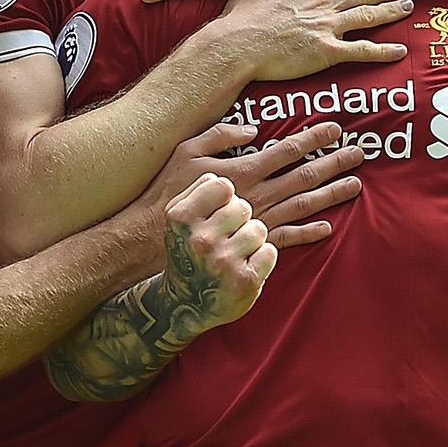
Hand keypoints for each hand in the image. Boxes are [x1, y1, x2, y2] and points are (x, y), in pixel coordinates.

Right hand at [149, 122, 363, 249]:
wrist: (151, 238)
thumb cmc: (167, 190)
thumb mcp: (187, 152)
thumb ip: (220, 137)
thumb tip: (252, 130)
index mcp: (244, 171)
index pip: (286, 150)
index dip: (313, 138)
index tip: (336, 128)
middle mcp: (257, 196)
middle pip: (304, 176)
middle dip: (333, 163)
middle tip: (360, 153)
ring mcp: (257, 222)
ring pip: (303, 205)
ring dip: (331, 194)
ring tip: (355, 184)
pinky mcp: (252, 245)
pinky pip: (287, 239)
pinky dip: (308, 233)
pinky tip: (327, 227)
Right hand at [161, 172, 275, 333]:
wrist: (183, 302)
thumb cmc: (185, 250)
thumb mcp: (177, 212)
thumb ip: (202, 182)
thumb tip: (244, 144)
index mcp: (181, 217)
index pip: (223, 186)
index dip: (225, 198)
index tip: (217, 212)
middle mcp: (200, 240)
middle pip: (243, 206)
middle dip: (239, 220)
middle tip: (223, 238)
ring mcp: (223, 262)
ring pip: (258, 228)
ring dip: (251, 240)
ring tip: (233, 253)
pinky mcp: (245, 281)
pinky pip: (270, 251)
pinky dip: (262, 258)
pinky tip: (245, 266)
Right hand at [216, 0, 415, 82]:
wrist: (235, 44)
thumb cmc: (242, 15)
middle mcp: (323, 2)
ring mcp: (327, 27)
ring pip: (368, 15)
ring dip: (392, 10)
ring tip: (410, 7)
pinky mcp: (326, 52)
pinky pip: (361, 51)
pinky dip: (383, 51)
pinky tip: (399, 51)